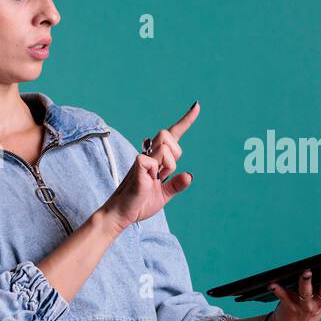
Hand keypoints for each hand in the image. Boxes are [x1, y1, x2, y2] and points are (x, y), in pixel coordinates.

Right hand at [102, 101, 199, 231]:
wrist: (122, 214)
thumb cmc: (140, 202)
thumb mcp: (164, 195)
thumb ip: (176, 185)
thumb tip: (189, 176)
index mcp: (157, 159)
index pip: (173, 135)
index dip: (186, 120)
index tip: (197, 105)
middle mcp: (149, 154)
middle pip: (168, 134)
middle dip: (175, 152)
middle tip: (166, 172)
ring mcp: (142, 158)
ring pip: (164, 146)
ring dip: (167, 165)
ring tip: (157, 178)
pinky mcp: (137, 164)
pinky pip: (154, 161)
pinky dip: (156, 172)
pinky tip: (149, 180)